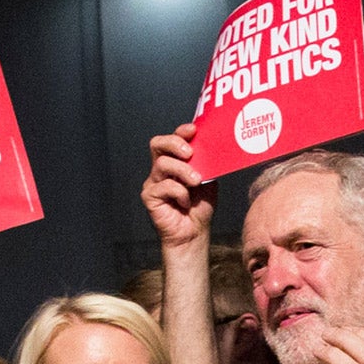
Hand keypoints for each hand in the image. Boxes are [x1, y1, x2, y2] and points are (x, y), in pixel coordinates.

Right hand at [142, 123, 215, 250]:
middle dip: (174, 144)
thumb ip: (206, 163)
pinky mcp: (149, 196)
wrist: (194, 233)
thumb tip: (213, 146)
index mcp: (175, 161)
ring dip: (183, 171)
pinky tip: (186, 203)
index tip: (193, 130)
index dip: (180, 131)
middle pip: (158, 144)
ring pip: (162, 164)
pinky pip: (164, 186)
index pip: (172, 139)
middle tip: (190, 153)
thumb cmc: (199, 207)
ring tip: (196, 182)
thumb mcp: (208, 180)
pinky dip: (179, 193)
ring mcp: (153, 182)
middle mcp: (161, 169)